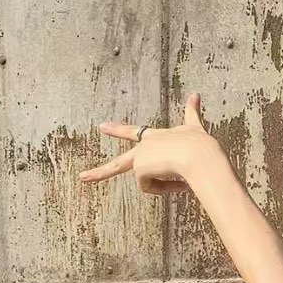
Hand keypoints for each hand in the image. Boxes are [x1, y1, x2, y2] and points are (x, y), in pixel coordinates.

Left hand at [79, 92, 222, 193]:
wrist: (197, 154)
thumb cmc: (199, 144)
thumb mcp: (195, 128)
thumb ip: (192, 112)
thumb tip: (196, 93)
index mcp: (155, 137)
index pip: (134, 132)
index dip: (118, 130)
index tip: (102, 127)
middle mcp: (144, 146)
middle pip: (119, 164)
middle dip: (100, 173)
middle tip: (83, 178)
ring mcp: (139, 157)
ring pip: (148, 182)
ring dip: (166, 186)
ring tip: (182, 180)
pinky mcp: (139, 168)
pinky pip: (150, 187)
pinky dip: (165, 188)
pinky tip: (177, 182)